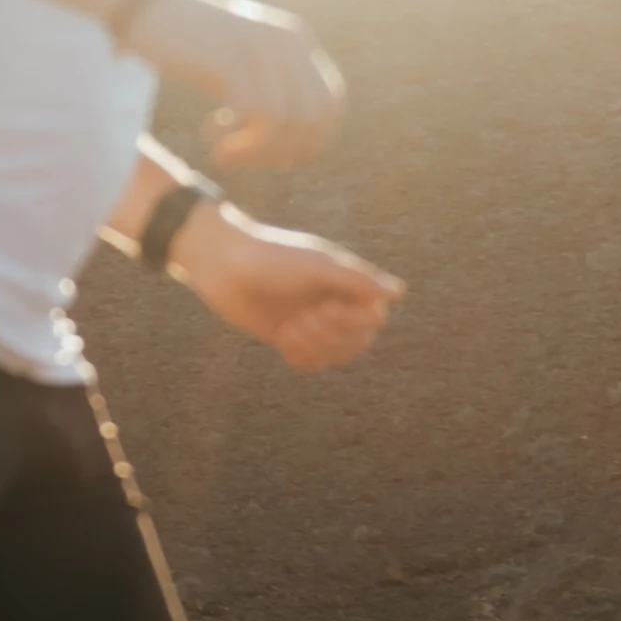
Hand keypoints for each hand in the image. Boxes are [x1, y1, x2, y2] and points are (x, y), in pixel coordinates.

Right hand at [129, 0, 346, 170]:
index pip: (331, 105)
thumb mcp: (242, 64)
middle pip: (314, 119)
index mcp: (297, 41)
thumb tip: (294, 150)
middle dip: (283, 152)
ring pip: (285, 121)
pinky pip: (255, 114)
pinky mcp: (233, 56)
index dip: (309, 141)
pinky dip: (235, 138)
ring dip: (255, 151)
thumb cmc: (191, 44)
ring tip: (223, 154)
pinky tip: (209, 134)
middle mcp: (288, 42)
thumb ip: (272, 90)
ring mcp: (262, 47)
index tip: (273, 156)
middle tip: (244, 158)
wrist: (147, 7)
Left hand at [182, 209, 402, 371]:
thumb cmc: (271, 257)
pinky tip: (283, 341)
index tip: (323, 308)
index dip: (353, 321)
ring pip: (337, 354)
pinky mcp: (291, 336)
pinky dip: (302, 358)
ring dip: (315, 348)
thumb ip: (358, 281)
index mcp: (345, 280)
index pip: (374, 316)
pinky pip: (313, 362)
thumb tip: (400, 292)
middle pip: (359, 340)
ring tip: (289, 329)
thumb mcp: (316, 267)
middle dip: (331, 336)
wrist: (221, 265)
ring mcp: (313, 320)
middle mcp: (334, 300)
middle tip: (301, 319)